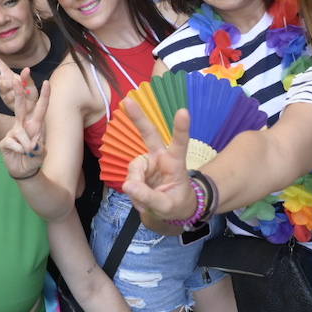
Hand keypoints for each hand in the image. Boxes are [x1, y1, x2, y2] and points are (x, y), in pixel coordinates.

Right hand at [0, 46, 31, 114]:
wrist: (32, 110)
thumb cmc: (31, 95)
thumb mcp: (31, 85)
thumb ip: (27, 78)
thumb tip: (26, 69)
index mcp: (9, 75)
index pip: (0, 64)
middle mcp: (4, 82)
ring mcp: (3, 91)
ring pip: (3, 86)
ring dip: (14, 87)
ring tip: (24, 90)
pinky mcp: (5, 100)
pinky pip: (9, 96)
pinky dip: (17, 96)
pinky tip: (22, 97)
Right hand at [0, 79, 48, 180]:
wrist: (24, 170)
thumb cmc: (34, 157)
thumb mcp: (42, 152)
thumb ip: (39, 147)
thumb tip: (30, 144)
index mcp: (35, 124)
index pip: (41, 108)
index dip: (44, 96)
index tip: (47, 82)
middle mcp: (23, 124)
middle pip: (21, 106)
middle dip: (19, 93)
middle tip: (16, 80)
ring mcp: (13, 131)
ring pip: (20, 132)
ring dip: (27, 145)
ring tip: (28, 152)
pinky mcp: (5, 141)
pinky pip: (14, 144)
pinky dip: (20, 151)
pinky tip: (19, 153)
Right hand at [120, 101, 195, 223]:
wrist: (171, 210)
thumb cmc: (176, 204)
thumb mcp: (167, 206)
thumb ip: (149, 197)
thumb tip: (128, 185)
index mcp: (176, 162)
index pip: (180, 144)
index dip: (181, 128)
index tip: (183, 111)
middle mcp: (160, 157)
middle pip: (149, 134)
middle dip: (138, 117)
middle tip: (127, 101)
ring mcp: (147, 162)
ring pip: (134, 169)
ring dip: (136, 187)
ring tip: (146, 201)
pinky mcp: (138, 170)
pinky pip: (129, 180)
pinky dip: (133, 192)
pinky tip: (141, 198)